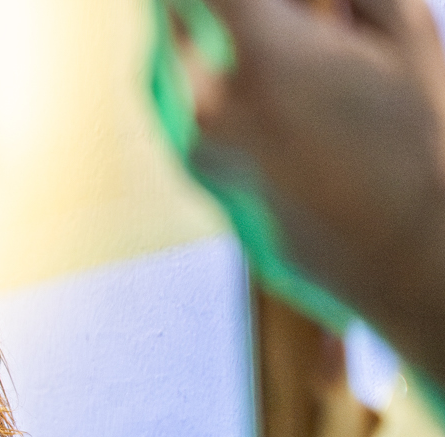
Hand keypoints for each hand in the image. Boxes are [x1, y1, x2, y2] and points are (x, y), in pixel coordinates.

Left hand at [171, 0, 444, 385]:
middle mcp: (200, 100)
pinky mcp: (191, 171)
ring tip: (288, 34)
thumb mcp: (401, 37)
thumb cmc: (420, 147)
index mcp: (255, 56)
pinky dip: (206, 65)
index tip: (276, 1)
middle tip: (287, 13)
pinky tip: (273, 75)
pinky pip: (175, 93)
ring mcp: (187, 141)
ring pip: (167, 45)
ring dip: (209, 25)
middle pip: (173, 5)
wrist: (400, 261)